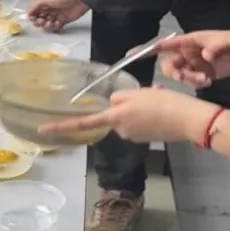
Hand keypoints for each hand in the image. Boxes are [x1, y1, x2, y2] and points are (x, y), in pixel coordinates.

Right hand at [27, 0, 88, 30]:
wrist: (79, 0)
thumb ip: (36, 5)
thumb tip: (27, 12)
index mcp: (44, 3)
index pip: (33, 11)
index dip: (32, 16)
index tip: (33, 18)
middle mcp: (48, 10)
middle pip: (39, 19)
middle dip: (39, 22)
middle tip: (42, 21)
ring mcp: (55, 16)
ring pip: (46, 24)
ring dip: (47, 25)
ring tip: (51, 23)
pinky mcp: (62, 21)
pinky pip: (55, 27)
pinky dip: (55, 27)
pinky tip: (58, 23)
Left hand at [38, 87, 218, 143]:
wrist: (187, 119)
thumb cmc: (162, 102)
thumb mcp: (137, 93)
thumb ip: (119, 98)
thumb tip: (114, 105)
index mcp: (115, 116)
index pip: (83, 122)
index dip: (62, 126)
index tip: (42, 131)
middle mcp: (120, 129)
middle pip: (113, 113)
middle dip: (125, 105)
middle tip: (145, 94)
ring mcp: (133, 135)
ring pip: (128, 115)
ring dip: (138, 107)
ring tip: (156, 99)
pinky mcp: (145, 137)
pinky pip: (139, 121)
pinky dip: (147, 113)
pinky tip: (161, 106)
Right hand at [156, 28, 229, 87]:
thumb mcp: (229, 41)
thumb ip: (217, 47)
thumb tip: (205, 56)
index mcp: (189, 41)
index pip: (165, 44)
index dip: (149, 49)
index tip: (134, 54)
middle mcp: (188, 53)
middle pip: (169, 64)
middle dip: (175, 73)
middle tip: (188, 78)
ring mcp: (195, 64)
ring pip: (180, 75)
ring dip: (189, 80)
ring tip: (206, 80)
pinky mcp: (204, 74)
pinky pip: (192, 82)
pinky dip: (196, 84)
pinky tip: (209, 82)